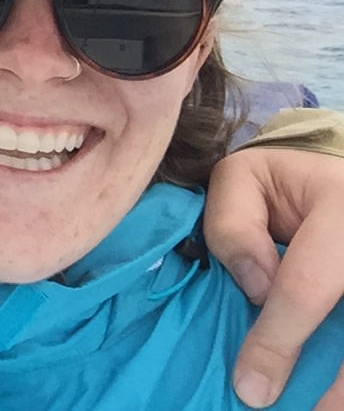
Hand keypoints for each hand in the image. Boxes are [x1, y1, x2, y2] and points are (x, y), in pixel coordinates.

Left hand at [204, 146, 343, 408]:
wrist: (336, 181)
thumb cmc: (283, 183)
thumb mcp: (242, 179)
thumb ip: (234, 225)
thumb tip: (257, 288)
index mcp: (342, 207)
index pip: (306, 285)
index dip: (278, 340)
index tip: (251, 386)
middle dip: (328, 384)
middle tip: (285, 410)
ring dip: (341, 387)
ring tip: (314, 407)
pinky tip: (327, 396)